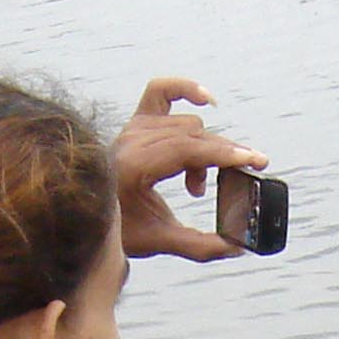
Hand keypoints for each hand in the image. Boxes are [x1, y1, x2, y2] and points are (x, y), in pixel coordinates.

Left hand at [113, 77, 267, 262]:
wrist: (86, 212)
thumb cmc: (118, 227)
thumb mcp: (160, 241)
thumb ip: (200, 246)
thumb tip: (236, 248)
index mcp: (134, 166)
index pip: (187, 149)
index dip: (223, 154)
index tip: (252, 160)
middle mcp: (132, 140)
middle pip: (194, 136)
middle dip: (225, 154)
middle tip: (250, 171)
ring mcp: (134, 127)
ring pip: (188, 124)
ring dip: (204, 151)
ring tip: (198, 186)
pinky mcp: (136, 120)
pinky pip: (161, 91)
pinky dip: (185, 89)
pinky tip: (207, 100)